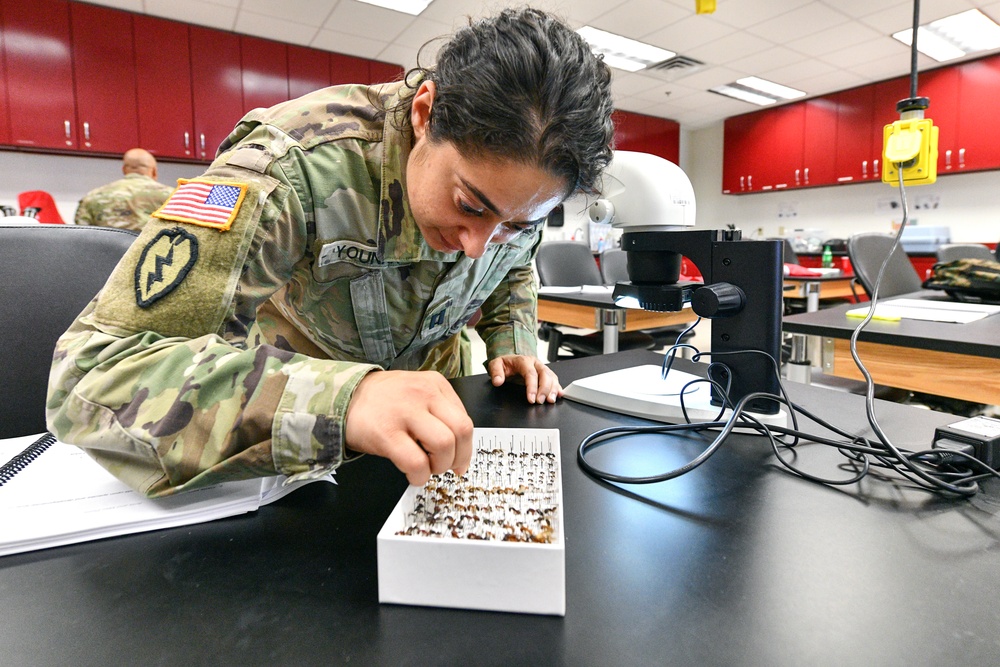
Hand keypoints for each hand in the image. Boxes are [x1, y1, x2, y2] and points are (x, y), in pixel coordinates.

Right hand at [344, 370, 473, 485]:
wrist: (342, 397)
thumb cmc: (383, 401)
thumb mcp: (416, 392)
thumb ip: (439, 412)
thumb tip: (459, 450)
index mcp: (435, 384)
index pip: (465, 419)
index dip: (466, 447)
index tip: (459, 460)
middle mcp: (424, 394)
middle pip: (461, 430)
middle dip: (458, 457)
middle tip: (445, 467)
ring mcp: (405, 412)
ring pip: (443, 445)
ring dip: (439, 466)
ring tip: (426, 468)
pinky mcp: (387, 433)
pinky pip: (416, 461)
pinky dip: (420, 475)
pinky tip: (413, 475)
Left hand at [486, 355, 562, 403]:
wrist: (510, 360)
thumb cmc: (505, 364)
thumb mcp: (496, 365)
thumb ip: (496, 372)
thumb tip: (498, 381)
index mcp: (523, 361)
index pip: (530, 373)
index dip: (532, 387)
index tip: (531, 399)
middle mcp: (535, 363)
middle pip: (544, 375)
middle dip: (544, 389)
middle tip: (540, 401)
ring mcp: (541, 368)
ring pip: (551, 377)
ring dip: (553, 389)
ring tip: (550, 400)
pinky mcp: (545, 373)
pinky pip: (554, 379)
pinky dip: (557, 387)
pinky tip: (559, 394)